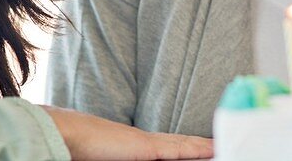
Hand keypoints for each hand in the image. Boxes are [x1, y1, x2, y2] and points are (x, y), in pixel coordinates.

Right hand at [44, 106, 213, 159]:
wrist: (67, 134)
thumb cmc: (82, 149)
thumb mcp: (112, 156)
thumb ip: (124, 155)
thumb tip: (136, 153)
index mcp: (137, 146)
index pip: (171, 148)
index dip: (190, 149)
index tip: (208, 149)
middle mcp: (147, 143)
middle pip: (182, 146)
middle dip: (202, 148)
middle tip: (224, 146)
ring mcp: (149, 143)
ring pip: (185, 147)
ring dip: (205, 148)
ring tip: (225, 147)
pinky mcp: (148, 147)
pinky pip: (180, 149)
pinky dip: (199, 149)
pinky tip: (215, 149)